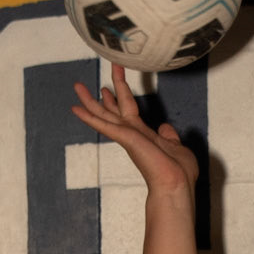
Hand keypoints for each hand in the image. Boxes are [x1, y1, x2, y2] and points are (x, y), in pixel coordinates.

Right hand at [71, 64, 198, 196]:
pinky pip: (104, 125)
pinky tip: (75, 109)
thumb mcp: (176, 147)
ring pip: (104, 114)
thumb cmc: (178, 172)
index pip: (128, 111)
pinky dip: (89, 117)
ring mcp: (127, 136)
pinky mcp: (125, 138)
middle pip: (115, 108)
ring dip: (90, 100)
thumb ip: (168, 136)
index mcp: (144, 134)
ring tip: (77, 85)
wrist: (176, 185)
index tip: (111, 87)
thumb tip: (165, 128)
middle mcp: (132, 134)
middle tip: (101, 69)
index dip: (120, 96)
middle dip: (111, 86)